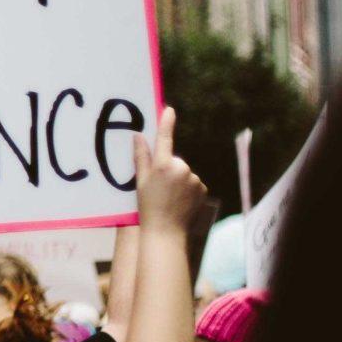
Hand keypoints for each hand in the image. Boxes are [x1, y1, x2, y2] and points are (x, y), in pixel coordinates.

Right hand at [132, 107, 207, 235]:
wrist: (167, 231)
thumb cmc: (148, 206)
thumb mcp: (140, 181)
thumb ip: (141, 157)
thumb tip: (139, 136)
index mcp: (163, 165)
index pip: (164, 138)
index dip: (166, 122)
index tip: (168, 110)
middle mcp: (181, 168)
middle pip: (173, 160)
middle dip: (167, 169)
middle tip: (158, 187)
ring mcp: (194, 178)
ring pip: (184, 173)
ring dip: (178, 180)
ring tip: (169, 197)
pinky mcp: (202, 188)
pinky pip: (192, 183)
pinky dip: (186, 189)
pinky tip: (179, 201)